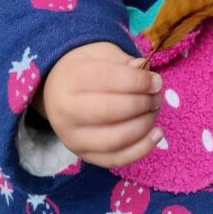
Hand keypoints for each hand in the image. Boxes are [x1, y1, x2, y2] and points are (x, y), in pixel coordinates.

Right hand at [35, 41, 162, 168]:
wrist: (55, 92)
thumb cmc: (85, 69)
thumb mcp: (101, 54)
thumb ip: (123, 61)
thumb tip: (145, 67)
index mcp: (71, 80)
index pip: (107, 80)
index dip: (138, 81)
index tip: (155, 80)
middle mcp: (67, 112)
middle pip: (111, 111)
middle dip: (142, 103)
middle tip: (156, 95)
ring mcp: (74, 138)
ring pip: (116, 139)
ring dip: (145, 124)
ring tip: (154, 109)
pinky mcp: (85, 155)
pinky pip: (116, 159)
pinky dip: (142, 149)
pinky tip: (157, 133)